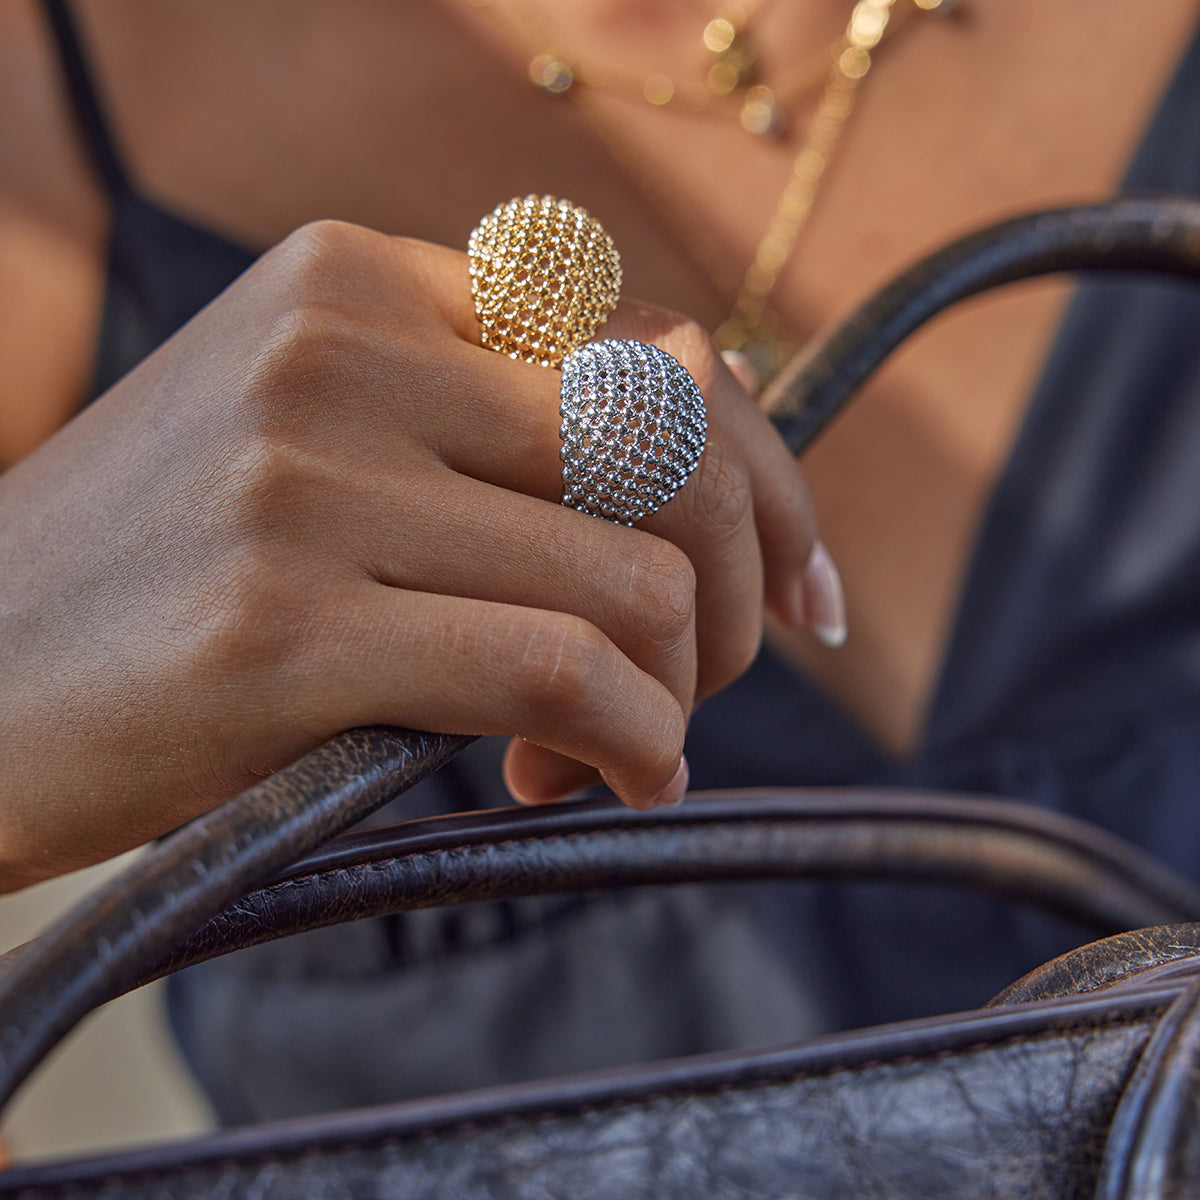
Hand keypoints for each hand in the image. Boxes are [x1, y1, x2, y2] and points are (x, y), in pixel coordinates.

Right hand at [0, 220, 826, 888]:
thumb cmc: (161, 576)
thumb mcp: (323, 449)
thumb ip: (490, 431)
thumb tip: (703, 443)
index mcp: (362, 279)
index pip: (652, 351)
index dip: (763, 478)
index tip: (794, 591)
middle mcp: (342, 346)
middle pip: (673, 452)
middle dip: (736, 595)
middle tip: (699, 683)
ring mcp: (308, 475)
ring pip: (634, 577)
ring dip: (675, 690)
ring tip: (616, 747)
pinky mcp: (281, 621)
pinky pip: (559, 671)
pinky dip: (631, 742)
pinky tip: (598, 780)